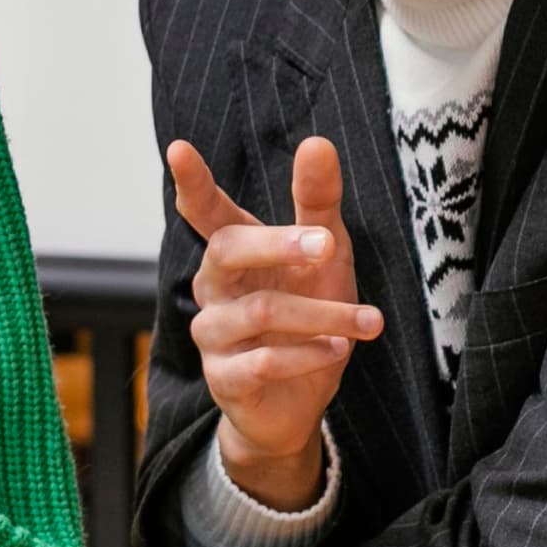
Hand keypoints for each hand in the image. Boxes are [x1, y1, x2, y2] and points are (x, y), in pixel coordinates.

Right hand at [170, 137, 378, 509]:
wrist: (297, 404)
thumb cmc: (308, 317)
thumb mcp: (325, 258)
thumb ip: (317, 203)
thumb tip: (317, 142)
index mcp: (234, 252)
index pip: (205, 210)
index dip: (192, 182)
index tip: (179, 148)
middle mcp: (214, 287)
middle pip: (226, 251)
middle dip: (276, 244)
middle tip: (327, 245)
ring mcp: (214, 333)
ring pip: (258, 311)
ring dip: (320, 314)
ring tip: (367, 321)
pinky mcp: (224, 378)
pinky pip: (261, 361)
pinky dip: (306, 354)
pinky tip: (337, 350)